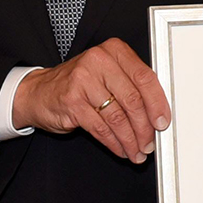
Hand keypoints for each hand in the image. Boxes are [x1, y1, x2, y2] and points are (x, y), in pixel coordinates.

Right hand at [11, 39, 168, 163]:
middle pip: (132, 99)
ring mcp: (83, 80)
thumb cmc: (80, 84)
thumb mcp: (107, 75)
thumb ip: (131, 86)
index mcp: (114, 50)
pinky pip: (100, 128)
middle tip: (150, 143)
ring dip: (130, 139)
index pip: (144, 77)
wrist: (39, 91)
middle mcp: (99, 61)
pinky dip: (114, 142)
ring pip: (117, 117)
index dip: (157, 103)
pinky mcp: (72, 101)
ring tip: (137, 151)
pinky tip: (120, 149)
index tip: (163, 121)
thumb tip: (157, 114)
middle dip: (144, 127)